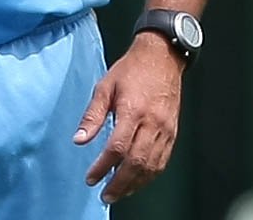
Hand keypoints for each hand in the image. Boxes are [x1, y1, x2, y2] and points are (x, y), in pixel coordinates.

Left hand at [73, 32, 185, 203]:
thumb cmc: (131, 70)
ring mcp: (165, 129)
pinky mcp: (173, 132)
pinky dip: (150, 175)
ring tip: (119, 192)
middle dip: (119, 184)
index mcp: (132, 110)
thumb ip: (92, 115)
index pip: (117, 147)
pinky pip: (163, 161)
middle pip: (136, 163)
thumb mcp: (105, 86)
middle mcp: (151, 123)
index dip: (103, 167)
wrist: (161, 57)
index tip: (91, 178)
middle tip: (105, 195)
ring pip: (151, 166)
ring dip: (135, 184)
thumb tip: (79, 140)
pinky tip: (138, 180)